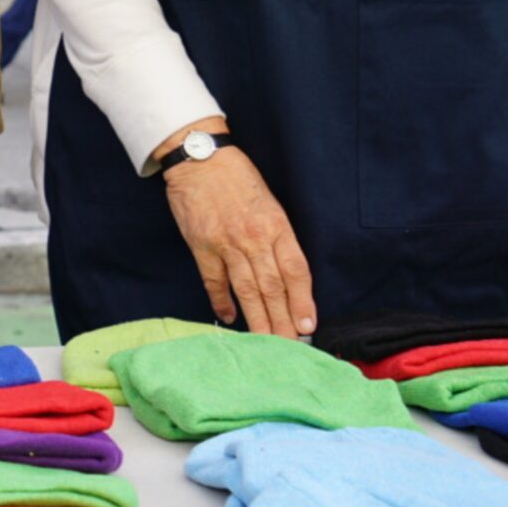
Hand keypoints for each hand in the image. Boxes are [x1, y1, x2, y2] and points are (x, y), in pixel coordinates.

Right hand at [154, 120, 316, 336]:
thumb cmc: (238, 178)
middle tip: (290, 347)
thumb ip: (277, 236)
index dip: (302, 301)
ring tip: (266, 344)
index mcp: (276, 225)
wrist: (200, 159)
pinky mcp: (202, 245)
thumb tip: (286, 274)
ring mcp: (227, 243)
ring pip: (247, 290)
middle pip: (273, 287)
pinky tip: (230, 317)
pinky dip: (222, 301)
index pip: (296, 271)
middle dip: (283, 321)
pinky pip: (215, 281)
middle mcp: (255, 237)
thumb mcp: (270, 202)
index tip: (308, 326)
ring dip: (258, 320)